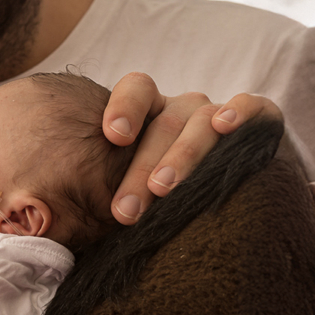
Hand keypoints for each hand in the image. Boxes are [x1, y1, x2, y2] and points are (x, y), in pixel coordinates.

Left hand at [102, 72, 281, 224]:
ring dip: (181, 155)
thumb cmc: (170, 201)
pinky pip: (252, 106)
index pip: (137, 89)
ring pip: (200, 122)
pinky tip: (224, 126)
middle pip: (163, 124)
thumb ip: (108, 197)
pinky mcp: (260, 119)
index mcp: (151, 115)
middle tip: (125, 210)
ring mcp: (220, 113)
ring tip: (162, 189)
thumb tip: (54, 224)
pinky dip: (239, 112)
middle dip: (141, 168)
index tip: (113, 136)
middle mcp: (184, 109)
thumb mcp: (137, 194)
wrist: (240, 199)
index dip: (123, 106)